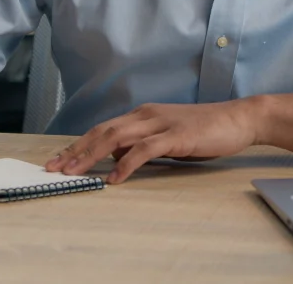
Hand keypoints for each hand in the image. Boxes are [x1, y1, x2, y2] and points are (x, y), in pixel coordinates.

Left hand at [45, 100, 261, 183]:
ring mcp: (161, 124)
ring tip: (74, 172)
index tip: (58, 160)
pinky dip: (127, 163)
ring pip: (116, 138)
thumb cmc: (206, 129)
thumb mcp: (167, 136)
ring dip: (92, 156)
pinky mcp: (176, 136)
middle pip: (102, 132)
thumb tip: (117, 157)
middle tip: (53, 168)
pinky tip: (115, 178)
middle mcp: (147, 115)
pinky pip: (145, 150)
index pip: (103, 129)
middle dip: (75, 150)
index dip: (78, 144)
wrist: (239, 119)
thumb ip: (142, 144)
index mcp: (143, 115)